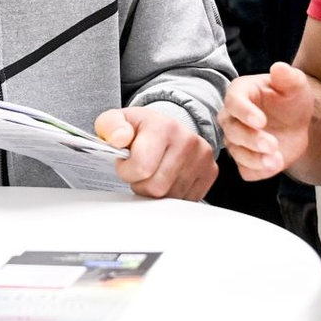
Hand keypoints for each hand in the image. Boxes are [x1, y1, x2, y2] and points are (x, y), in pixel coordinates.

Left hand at [95, 106, 217, 199]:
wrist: (164, 127)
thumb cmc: (138, 128)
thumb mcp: (114, 121)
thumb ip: (110, 126)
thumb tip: (119, 138)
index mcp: (163, 126)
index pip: (141, 167)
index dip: (126, 171)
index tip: (125, 163)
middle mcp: (187, 141)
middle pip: (156, 187)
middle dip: (140, 184)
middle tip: (138, 170)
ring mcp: (202, 157)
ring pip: (170, 197)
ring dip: (155, 191)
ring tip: (152, 172)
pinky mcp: (210, 172)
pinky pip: (185, 199)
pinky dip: (171, 194)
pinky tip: (166, 178)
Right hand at [218, 62, 313, 180]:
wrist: (295, 122)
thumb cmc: (289, 99)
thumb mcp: (295, 85)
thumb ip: (288, 77)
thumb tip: (279, 67)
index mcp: (239, 94)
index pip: (233, 102)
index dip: (244, 112)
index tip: (261, 121)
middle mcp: (231, 118)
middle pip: (232, 130)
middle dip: (251, 139)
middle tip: (273, 145)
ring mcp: (236, 140)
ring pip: (236, 152)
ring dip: (254, 159)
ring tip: (275, 160)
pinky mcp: (244, 159)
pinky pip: (245, 169)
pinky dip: (257, 171)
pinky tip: (272, 166)